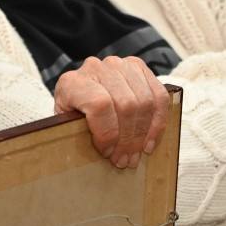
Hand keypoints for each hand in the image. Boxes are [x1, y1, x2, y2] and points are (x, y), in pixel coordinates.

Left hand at [52, 56, 169, 168]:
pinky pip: (159, 96)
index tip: (108, 153)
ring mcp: (119, 65)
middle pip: (126, 105)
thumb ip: (78, 134)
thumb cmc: (73, 113)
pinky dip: (158, 122)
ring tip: (138, 153)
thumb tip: (105, 153)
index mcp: (72, 83)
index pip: (99, 105)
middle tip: (127, 160)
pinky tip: (150, 140)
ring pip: (144, 102)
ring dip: (144, 134)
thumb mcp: (67, 124)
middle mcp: (95, 69)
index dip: (108, 133)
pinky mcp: (138, 67)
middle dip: (129, 139)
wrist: (79, 91)